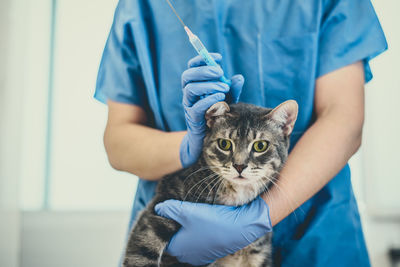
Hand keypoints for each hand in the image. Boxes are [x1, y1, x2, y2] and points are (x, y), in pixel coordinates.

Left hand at [154, 196, 271, 265]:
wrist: (241, 227)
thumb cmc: (212, 221)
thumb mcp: (187, 211)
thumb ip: (169, 209)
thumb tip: (158, 209)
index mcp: (177, 248)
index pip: (162, 236)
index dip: (163, 222)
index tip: (166, 210)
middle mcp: (187, 255)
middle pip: (175, 237)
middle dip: (175, 224)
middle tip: (178, 208)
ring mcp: (200, 254)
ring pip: (188, 238)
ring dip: (188, 227)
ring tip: (192, 212)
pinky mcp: (212, 249)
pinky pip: (200, 239)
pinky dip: (199, 231)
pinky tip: (204, 219)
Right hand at [180, 53, 243, 166]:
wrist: (209, 140)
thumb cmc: (218, 115)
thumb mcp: (227, 100)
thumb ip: (232, 89)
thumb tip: (238, 78)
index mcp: (195, 85)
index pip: (192, 67)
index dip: (201, 59)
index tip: (218, 58)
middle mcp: (189, 94)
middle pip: (187, 76)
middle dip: (203, 71)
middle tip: (220, 72)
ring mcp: (189, 106)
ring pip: (190, 89)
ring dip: (208, 85)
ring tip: (223, 88)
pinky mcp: (192, 120)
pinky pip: (195, 108)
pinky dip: (208, 101)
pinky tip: (221, 99)